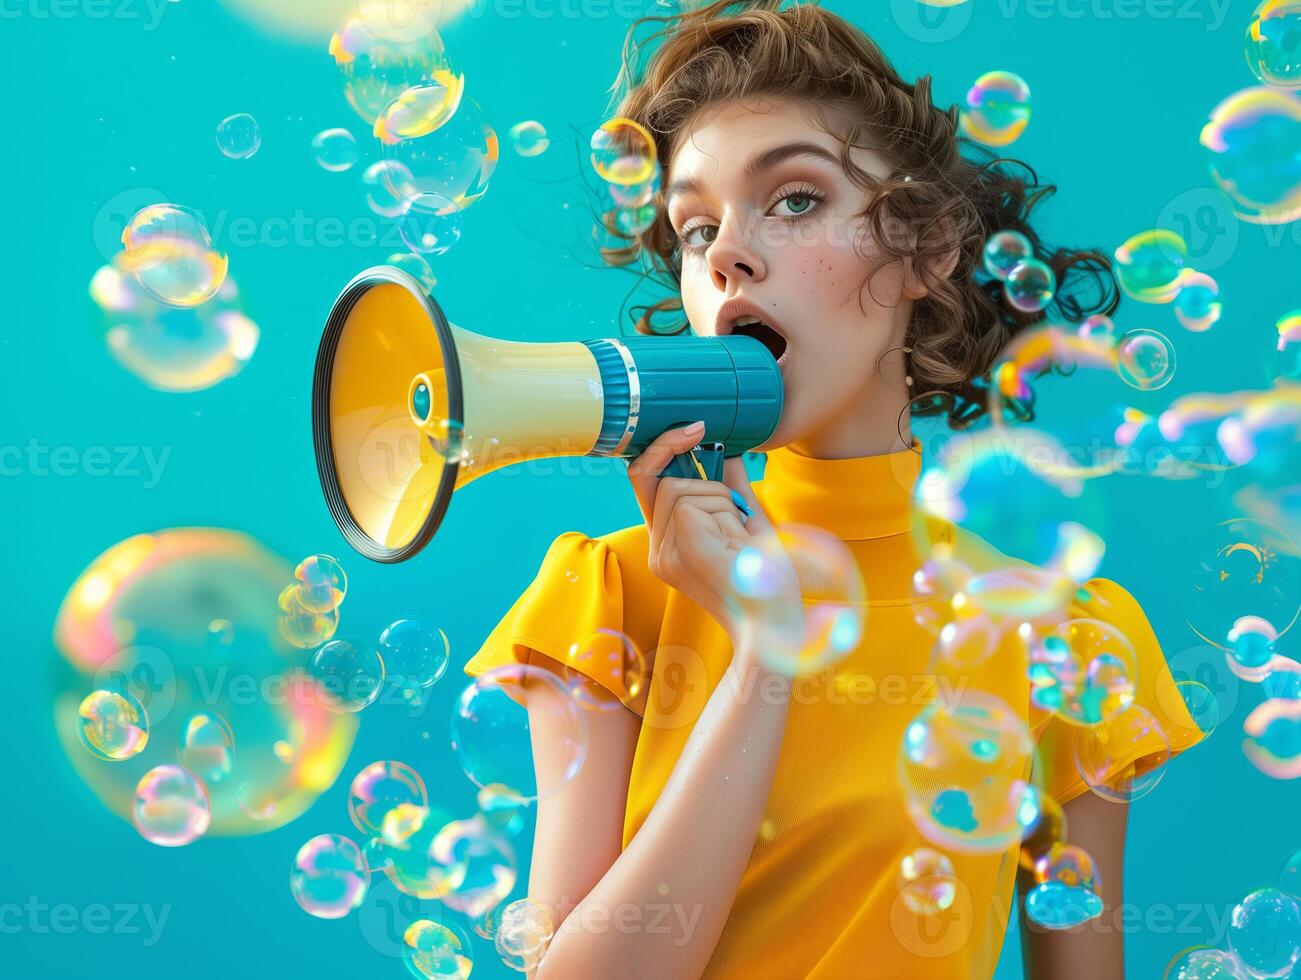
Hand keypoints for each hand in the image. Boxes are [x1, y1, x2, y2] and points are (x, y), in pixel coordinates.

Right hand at [627, 422, 799, 654]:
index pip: (644, 480)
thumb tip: (727, 452)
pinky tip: (738, 545)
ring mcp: (667, 554)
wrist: (778, 623)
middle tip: (738, 524)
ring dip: (723, 503)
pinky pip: (696, 503)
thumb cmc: (768, 582)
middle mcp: (659, 550)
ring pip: (683, 488)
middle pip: (666, 480)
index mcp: (668, 543)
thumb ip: (734, 490)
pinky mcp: (682, 553)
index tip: (696, 428)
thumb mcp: (751, 525)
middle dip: (711, 488)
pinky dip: (726, 514)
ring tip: (739, 541)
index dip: (662, 447)